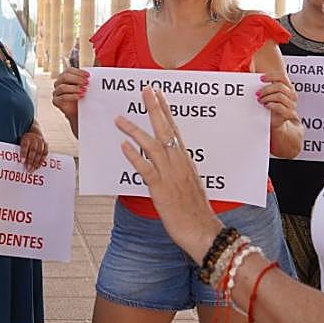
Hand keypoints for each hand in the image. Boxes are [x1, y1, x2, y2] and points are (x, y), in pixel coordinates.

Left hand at [19, 128, 47, 170]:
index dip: (24, 154)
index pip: (25, 145)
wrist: (34, 133)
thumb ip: (19, 149)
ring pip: (40, 152)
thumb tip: (15, 160)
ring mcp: (41, 142)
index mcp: (26, 138)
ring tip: (32, 169)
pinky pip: (45, 153)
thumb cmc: (25, 141)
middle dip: (31, 160)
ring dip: (36, 162)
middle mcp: (35, 139)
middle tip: (28, 168)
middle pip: (33, 150)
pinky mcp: (45, 145)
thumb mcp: (20, 142)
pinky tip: (38, 166)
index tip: (22, 161)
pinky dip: (42, 160)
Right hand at [51, 67, 88, 121]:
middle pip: (65, 77)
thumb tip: (92, 75)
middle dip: (77, 79)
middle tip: (87, 83)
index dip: (78, 72)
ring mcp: (56, 92)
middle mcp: (59, 83)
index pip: (69, 70)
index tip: (88, 75)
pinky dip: (72, 96)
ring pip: (63, 87)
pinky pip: (62, 97)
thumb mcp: (84, 86)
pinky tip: (80, 96)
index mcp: (64, 77)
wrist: (78, 111)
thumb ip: (85, 80)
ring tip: (84, 91)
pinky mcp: (56, 101)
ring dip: (75, 88)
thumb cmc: (81, 97)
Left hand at [114, 86, 222, 257]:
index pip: (174, 129)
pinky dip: (135, 157)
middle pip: (165, 130)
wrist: (204, 232)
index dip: (165, 110)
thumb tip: (170, 160)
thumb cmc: (196, 212)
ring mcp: (171, 175)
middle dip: (154, 108)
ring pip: (152, 146)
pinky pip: (146, 169)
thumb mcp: (190, 184)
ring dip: (135, 130)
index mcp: (185, 161)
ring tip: (119, 119)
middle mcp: (179, 163)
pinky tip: (123, 146)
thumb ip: (179, 169)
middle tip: (145, 89)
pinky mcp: (162, 190)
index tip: (158, 94)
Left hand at [256, 73, 298, 131]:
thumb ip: (267, 86)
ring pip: (279, 96)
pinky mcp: (290, 113)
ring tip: (260, 100)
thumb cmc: (271, 106)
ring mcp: (292, 104)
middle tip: (257, 93)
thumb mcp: (269, 94)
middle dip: (266, 89)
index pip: (282, 78)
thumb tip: (255, 78)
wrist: (275, 121)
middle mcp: (292, 95)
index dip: (271, 76)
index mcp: (289, 88)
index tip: (260, 78)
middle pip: (280, 87)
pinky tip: (266, 105)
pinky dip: (270, 105)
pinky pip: (279, 106)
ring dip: (267, 97)